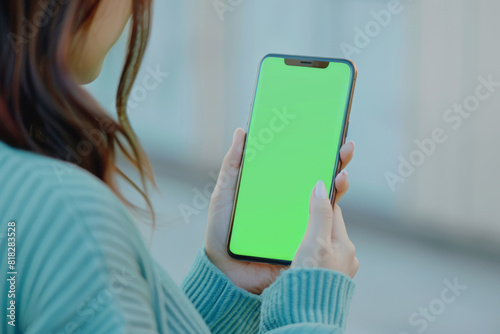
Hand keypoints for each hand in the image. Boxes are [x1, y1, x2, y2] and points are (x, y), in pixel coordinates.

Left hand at [205, 128, 354, 293]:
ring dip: (339, 183)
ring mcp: (299, 222)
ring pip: (326, 200)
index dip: (312, 150)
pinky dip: (332, 212)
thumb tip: (242, 132)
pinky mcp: (303, 241)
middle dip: (335, 161)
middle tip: (345, 147)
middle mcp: (290, 204)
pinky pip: (322, 226)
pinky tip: (336, 195)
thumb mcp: (224, 194)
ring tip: (342, 170)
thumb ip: (232, 166)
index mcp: (273, 189)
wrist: (225, 272)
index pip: (297, 166)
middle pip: (317, 179)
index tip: (325, 131)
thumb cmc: (221, 232)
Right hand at [291, 181, 358, 277]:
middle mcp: (345, 257)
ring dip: (314, 240)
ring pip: (325, 245)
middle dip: (317, 221)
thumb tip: (321, 186)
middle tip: (299, 218)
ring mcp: (337, 270)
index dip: (322, 200)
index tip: (314, 189)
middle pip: (329, 228)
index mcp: (345, 244)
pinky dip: (312, 256)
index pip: (333, 212)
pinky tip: (301, 259)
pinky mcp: (327, 281)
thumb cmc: (312, 279)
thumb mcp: (315, 242)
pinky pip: (320, 260)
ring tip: (297, 241)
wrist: (307, 315)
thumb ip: (319, 214)